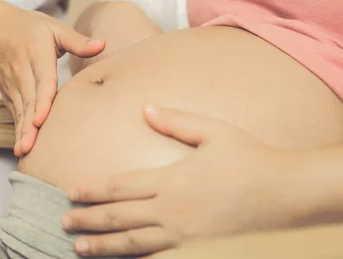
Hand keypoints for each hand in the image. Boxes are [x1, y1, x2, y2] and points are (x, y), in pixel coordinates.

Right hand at [0, 0, 104, 156]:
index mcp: (37, 57)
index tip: (41, 120)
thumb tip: (102, 46)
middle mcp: (22, 73)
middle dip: (28, 126)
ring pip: (19, 111)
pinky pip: (14, 113)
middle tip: (29, 148)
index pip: (42, 83)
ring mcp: (12, 85)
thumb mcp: (53, 27)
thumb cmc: (27, 27)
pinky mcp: (8, 93)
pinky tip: (21, 147)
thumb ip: (77, 40)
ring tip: (24, 152)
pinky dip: (17, 129)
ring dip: (21, 132)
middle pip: (28, 103)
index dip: (42, 102)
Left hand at [62, 105, 299, 256]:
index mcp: (170, 180)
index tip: (70, 192)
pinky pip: (157, 257)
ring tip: (78, 248)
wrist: (287, 196)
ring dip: (102, 245)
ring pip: (132, 243)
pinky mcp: (197, 252)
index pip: (120, 186)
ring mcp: (183, 237)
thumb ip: (176, 122)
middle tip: (63, 222)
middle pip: (118, 217)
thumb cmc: (250, 159)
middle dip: (87, 219)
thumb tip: (145, 108)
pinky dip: (133, 258)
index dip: (92, 189)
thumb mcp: (213, 132)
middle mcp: (171, 211)